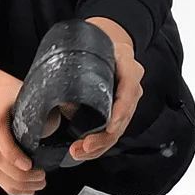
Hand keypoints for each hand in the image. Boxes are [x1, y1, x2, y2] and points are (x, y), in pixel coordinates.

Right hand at [0, 55, 46, 194]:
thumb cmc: (8, 94)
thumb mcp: (27, 91)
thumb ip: (47, 104)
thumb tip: (72, 111)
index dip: (12, 152)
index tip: (29, 165)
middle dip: (20, 175)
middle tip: (41, 178)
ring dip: (16, 183)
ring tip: (36, 185)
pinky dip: (8, 185)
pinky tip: (24, 188)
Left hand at [69, 17, 144, 161]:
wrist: (109, 41)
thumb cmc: (99, 45)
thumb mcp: (90, 51)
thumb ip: (79, 72)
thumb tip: (63, 102)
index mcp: (130, 71)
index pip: (128, 95)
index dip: (119, 114)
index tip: (109, 128)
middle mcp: (132, 89)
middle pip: (122, 120)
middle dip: (102, 139)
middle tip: (82, 148)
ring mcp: (127, 103)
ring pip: (117, 131)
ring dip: (98, 147)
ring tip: (77, 153)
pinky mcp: (118, 112)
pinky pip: (111, 132)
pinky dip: (97, 144)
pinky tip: (83, 152)